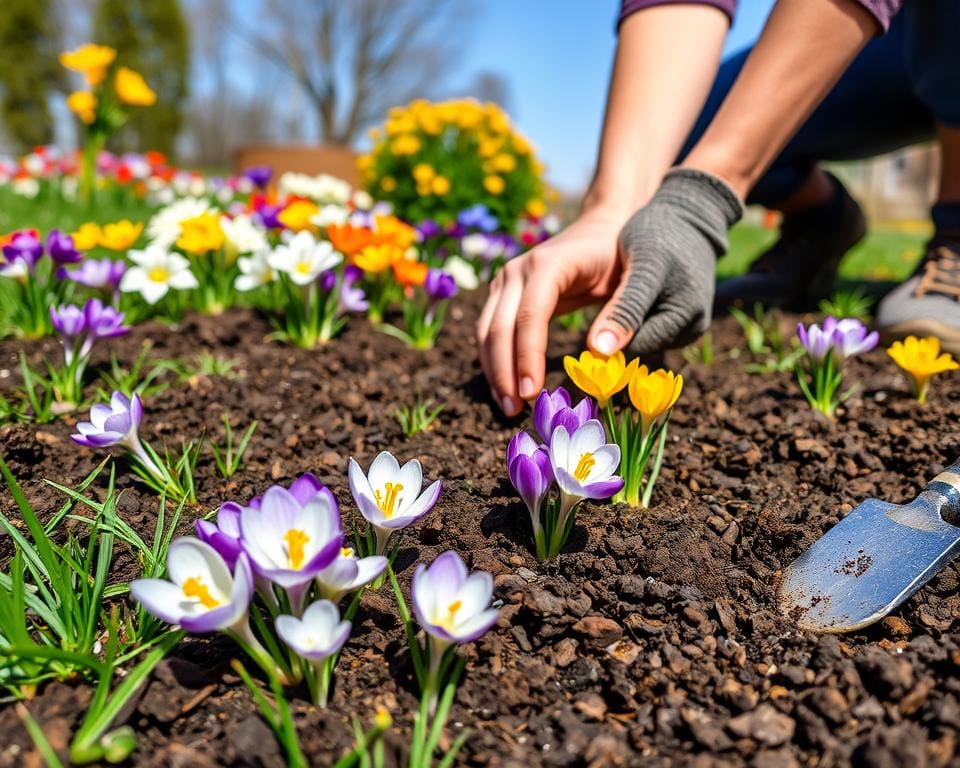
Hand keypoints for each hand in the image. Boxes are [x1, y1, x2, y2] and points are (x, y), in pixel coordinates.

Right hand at [476, 169, 742, 416]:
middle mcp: (518, 270)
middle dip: (504, 371)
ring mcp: (506, 281)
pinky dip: (494, 361)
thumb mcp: (633, 279)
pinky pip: (490, 331)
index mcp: (550, 264)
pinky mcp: (503, 294)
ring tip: (508, 407)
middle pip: (500, 326)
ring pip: (487, 331)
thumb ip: (622, 312)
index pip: (530, 314)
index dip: (529, 355)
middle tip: (515, 410)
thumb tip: (600, 354)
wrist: (602, 227)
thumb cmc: (622, 255)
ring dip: (493, 371)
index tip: (533, 392)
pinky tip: (505, 389)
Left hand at [589, 168, 742, 356]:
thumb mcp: (640, 269)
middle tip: (615, 287)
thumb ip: (623, 310)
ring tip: (631, 284)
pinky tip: (639, 289)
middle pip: (640, 342)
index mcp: (686, 319)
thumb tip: (601, 351)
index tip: (600, 299)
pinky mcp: (687, 317)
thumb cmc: (661, 234)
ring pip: (645, 335)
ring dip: (631, 316)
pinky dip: (641, 312)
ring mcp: (693, 324)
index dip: (610, 330)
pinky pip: (654, 325)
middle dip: (623, 322)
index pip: (633, 346)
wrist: (688, 213)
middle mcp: (694, 328)